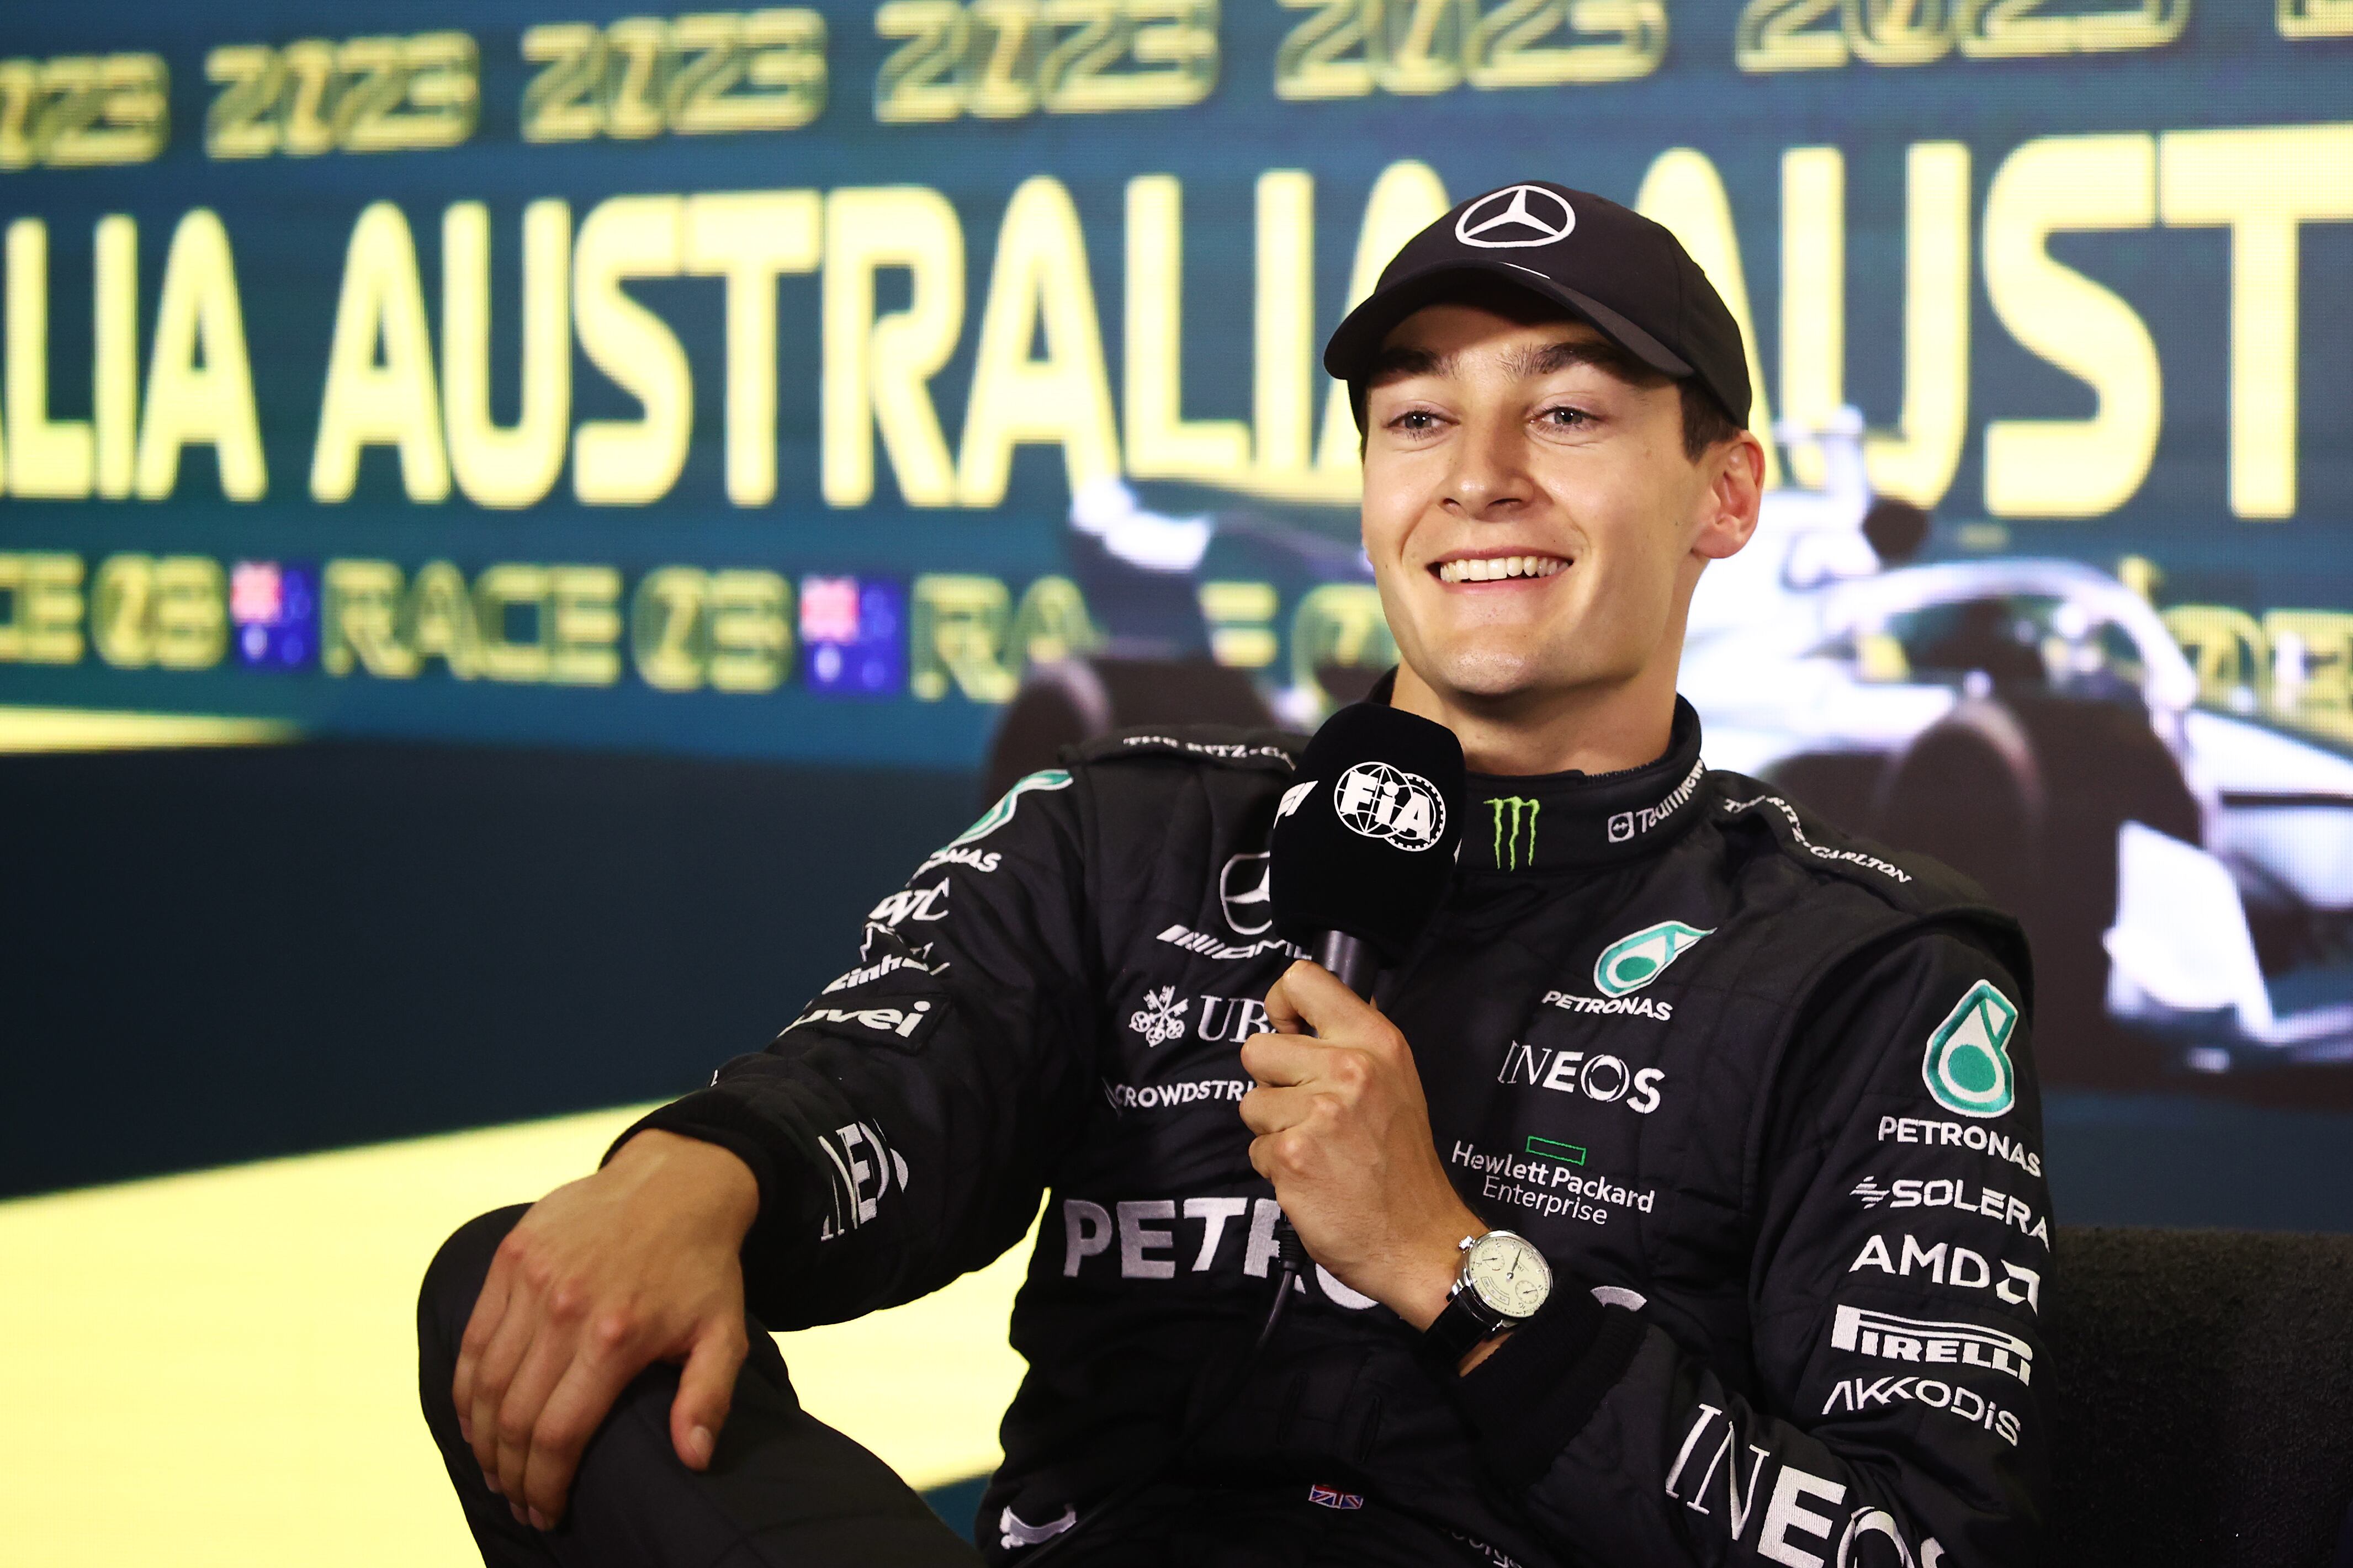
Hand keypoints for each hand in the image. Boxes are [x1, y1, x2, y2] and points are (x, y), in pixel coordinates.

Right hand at [452, 1130, 760, 1527]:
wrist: (678, 1182)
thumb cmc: (702, 1266)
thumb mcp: (723, 1332)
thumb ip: (707, 1398)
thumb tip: (692, 1459)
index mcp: (616, 1336)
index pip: (559, 1434)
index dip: (545, 1485)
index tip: (547, 1513)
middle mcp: (566, 1308)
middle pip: (514, 1416)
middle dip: (509, 1473)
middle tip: (516, 1501)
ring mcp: (533, 1278)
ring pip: (484, 1379)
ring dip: (481, 1436)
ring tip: (492, 1469)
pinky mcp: (513, 1254)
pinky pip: (473, 1334)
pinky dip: (465, 1384)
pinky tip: (474, 1416)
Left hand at [1238, 960, 1484, 1330]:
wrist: (1419, 1239)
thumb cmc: (1403, 1165)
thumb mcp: (1397, 1082)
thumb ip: (1352, 1044)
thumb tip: (1304, 1015)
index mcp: (1376, 1041)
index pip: (1303, 979)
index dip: (1282, 1006)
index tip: (1290, 1034)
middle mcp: (1350, 1068)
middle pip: (1257, 1048)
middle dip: (1273, 1083)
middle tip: (1311, 1112)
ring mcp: (1319, 1111)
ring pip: (1250, 1102)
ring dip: (1273, 1128)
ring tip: (1318, 1148)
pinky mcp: (1292, 1155)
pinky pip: (1254, 1147)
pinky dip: (1276, 1166)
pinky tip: (1313, 1177)